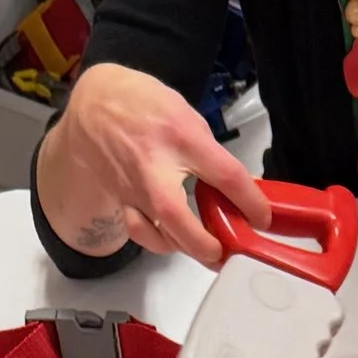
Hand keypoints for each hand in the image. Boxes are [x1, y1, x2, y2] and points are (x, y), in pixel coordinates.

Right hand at [39, 64, 270, 265]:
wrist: (94, 105)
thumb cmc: (145, 106)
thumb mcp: (186, 116)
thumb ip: (210, 153)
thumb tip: (238, 187)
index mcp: (180, 137)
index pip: (225, 176)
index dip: (250, 203)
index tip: (262, 219)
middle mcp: (154, 167)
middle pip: (182, 222)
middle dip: (209, 246)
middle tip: (229, 252)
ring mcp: (134, 189)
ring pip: (162, 236)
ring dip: (189, 248)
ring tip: (207, 246)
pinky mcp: (122, 201)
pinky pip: (143, 233)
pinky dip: (161, 242)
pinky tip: (174, 238)